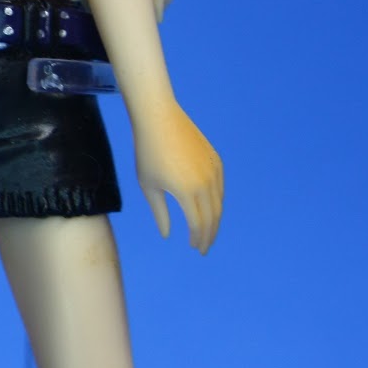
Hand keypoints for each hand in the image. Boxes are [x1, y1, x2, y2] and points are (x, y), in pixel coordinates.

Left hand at [132, 102, 222, 253]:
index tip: (194, 248)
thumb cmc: (147, 152)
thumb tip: (167, 235)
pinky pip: (219, 187)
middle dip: (209, 235)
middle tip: (204, 247)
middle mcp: (205, 183)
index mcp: (187, 192)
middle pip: (213, 217)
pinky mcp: (216, 160)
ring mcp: (213, 171)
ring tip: (206, 231)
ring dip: (214, 220)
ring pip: (219, 203)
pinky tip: (209, 209)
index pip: (198, 225)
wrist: (159, 118)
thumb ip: (160, 212)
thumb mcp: (148, 185)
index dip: (197, 239)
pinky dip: (216, 202)